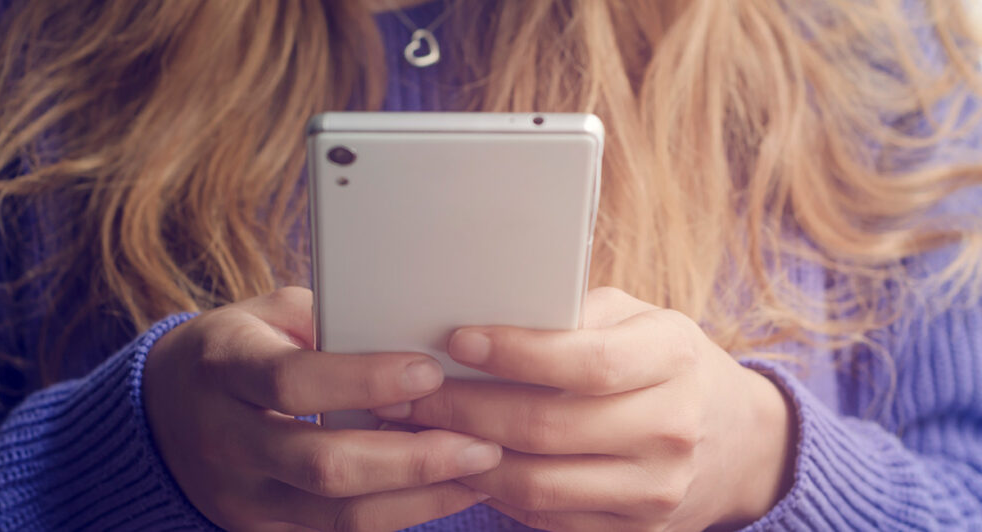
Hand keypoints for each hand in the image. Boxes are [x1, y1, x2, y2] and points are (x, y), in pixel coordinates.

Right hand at [143, 287, 501, 530]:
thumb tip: (410, 329)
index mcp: (223, 369)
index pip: (293, 381)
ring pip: (335, 515)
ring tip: (478, 472)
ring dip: (417, 497)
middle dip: (410, 459)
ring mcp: (239, 497)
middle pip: (321, 465)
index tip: (428, 371)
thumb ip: (327, 319)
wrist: (160, 413)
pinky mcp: (260, 528)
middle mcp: (224, 440)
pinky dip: (396, 516)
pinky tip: (444, 492)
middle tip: (479, 444)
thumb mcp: (266, 314)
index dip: (364, 380)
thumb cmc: (234, 350)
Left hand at [373, 287, 795, 530]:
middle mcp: (670, 429)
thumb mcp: (639, 320)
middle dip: (465, 410)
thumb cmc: (667, 365)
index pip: (587, 361)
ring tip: (423, 430)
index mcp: (672, 359)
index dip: (515, 353)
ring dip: (467, 457)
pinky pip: (547, 517)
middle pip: (547, 427)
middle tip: (413, 393)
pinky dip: (496, 491)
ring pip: (537, 483)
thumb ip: (575, 315)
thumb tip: (487, 313)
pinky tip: (464, 463)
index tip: (459, 339)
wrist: (738, 442)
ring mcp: (656, 491)